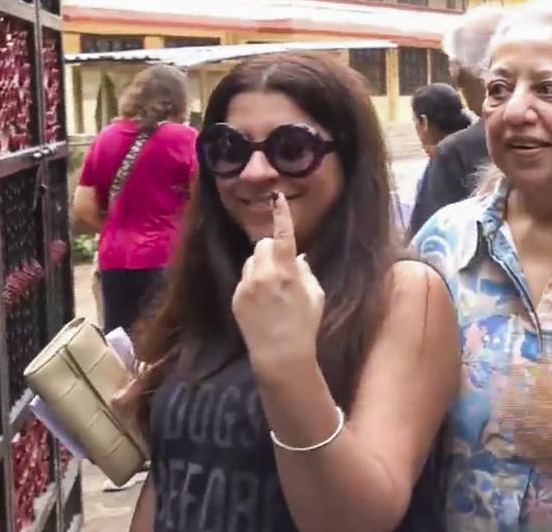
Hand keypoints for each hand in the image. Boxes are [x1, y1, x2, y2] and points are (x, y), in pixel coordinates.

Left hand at [233, 192, 324, 374]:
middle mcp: (261, 274)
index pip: (283, 235)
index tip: (277, 196)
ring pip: (252, 260)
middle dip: (273, 249)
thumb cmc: (304, 325)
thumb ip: (304, 271)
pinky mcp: (236, 297)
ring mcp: (245, 286)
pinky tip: (263, 301)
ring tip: (272, 288)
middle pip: (264, 244)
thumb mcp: (315, 295)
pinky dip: (254, 282)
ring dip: (261, 264)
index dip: (281, 215)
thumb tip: (296, 256)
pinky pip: (245, 278)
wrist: (279, 354)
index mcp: (285, 271)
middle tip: (283, 267)